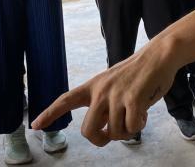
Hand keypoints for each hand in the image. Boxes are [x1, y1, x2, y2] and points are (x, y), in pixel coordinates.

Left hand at [32, 41, 176, 145]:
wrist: (159, 55)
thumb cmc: (140, 73)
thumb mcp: (116, 86)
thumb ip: (107, 106)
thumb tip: (107, 130)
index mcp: (94, 85)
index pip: (66, 99)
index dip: (50, 114)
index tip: (35, 126)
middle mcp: (101, 91)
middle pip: (88, 131)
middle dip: (101, 140)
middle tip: (111, 136)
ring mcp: (116, 95)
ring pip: (115, 133)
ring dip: (127, 131)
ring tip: (136, 115)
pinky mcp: (132, 99)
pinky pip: (132, 127)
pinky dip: (140, 125)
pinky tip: (144, 113)